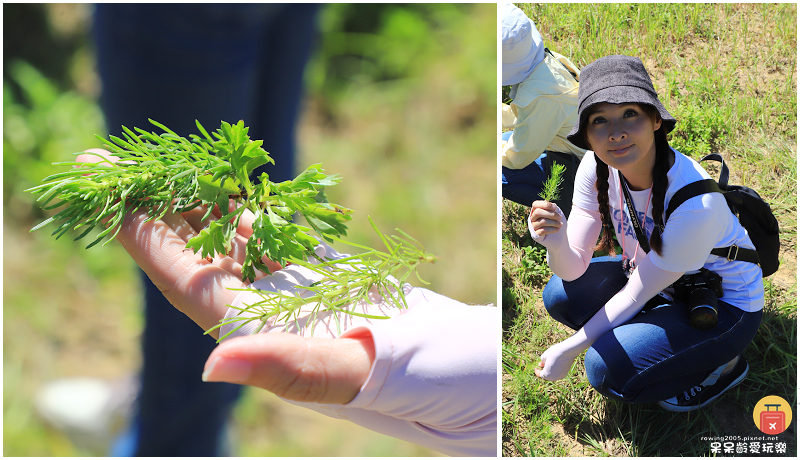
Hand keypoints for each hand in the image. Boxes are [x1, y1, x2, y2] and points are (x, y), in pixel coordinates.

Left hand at [75, 150, 372, 403]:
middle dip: (148, 207)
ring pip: (218, 233)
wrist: (424, 359)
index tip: (108, 193)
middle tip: (104, 163)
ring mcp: (275, 281)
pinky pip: (258, 229)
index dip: (142, 235)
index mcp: (246, 326)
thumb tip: (212, 367)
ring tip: (153, 165)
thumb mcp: (336, 373)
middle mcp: (251, 302)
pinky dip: (236, 202)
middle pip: (186, 247)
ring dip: (186, 199)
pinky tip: (217, 181)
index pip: (180, 274)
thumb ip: (279, 367)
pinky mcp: (302, 266)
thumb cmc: (384, 370)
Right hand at [528, 200, 564, 238]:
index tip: (555, 207)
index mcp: (535, 210)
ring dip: (554, 223)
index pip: (536, 204)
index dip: (545, 205)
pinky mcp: (535, 234)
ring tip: (561, 224)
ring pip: (542, 222)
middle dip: (551, 214)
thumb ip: (552, 208)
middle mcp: (532, 217)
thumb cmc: (554, 221)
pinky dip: (552, 229)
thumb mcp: (554, 212)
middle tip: (560, 217)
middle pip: (538, 212)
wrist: (555, 236)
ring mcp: (533, 226)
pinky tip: (557, 229)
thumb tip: (553, 205)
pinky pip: (543, 231)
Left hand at [534, 339, 582, 380]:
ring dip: (549, 370)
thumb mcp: (544, 356)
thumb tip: (541, 365)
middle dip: (543, 371)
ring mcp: (561, 376)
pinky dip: (555, 370)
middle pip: (546, 376)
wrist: (567, 351)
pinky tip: (554, 364)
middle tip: (541, 365)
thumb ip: (542, 362)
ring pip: (553, 375)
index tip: (536, 368)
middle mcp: (554, 377)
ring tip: (548, 363)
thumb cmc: (554, 353)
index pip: (540, 375)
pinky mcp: (565, 373)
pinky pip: (558, 373)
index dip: (537, 371)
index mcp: (547, 374)